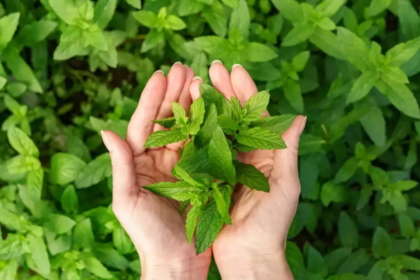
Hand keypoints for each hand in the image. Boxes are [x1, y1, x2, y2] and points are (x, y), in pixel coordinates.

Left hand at [101, 63, 210, 279]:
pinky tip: (216, 108)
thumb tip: (106, 130)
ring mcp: (182, 165)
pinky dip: (209, 126)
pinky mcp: (201, 174)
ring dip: (193, 104)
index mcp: (140, 163)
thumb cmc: (148, 236)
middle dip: (175, 93)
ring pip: (187, 128)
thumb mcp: (128, 201)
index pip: (144, 124)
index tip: (161, 74)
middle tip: (184, 67)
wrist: (177, 261)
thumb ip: (120, 165)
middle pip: (167, 120)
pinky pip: (204, 145)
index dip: (152, 99)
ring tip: (200, 79)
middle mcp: (160, 160)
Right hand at [190, 62, 305, 279]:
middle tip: (212, 67)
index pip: (257, 116)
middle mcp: (247, 155)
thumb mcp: (285, 186)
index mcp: (267, 154)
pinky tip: (187, 113)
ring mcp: (227, 164)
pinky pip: (203, 149)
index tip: (234, 69)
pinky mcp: (210, 176)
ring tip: (196, 82)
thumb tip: (299, 116)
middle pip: (235, 116)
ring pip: (217, 128)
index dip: (246, 91)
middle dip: (225, 91)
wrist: (248, 255)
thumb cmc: (272, 224)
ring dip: (208, 105)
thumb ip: (288, 150)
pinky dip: (196, 130)